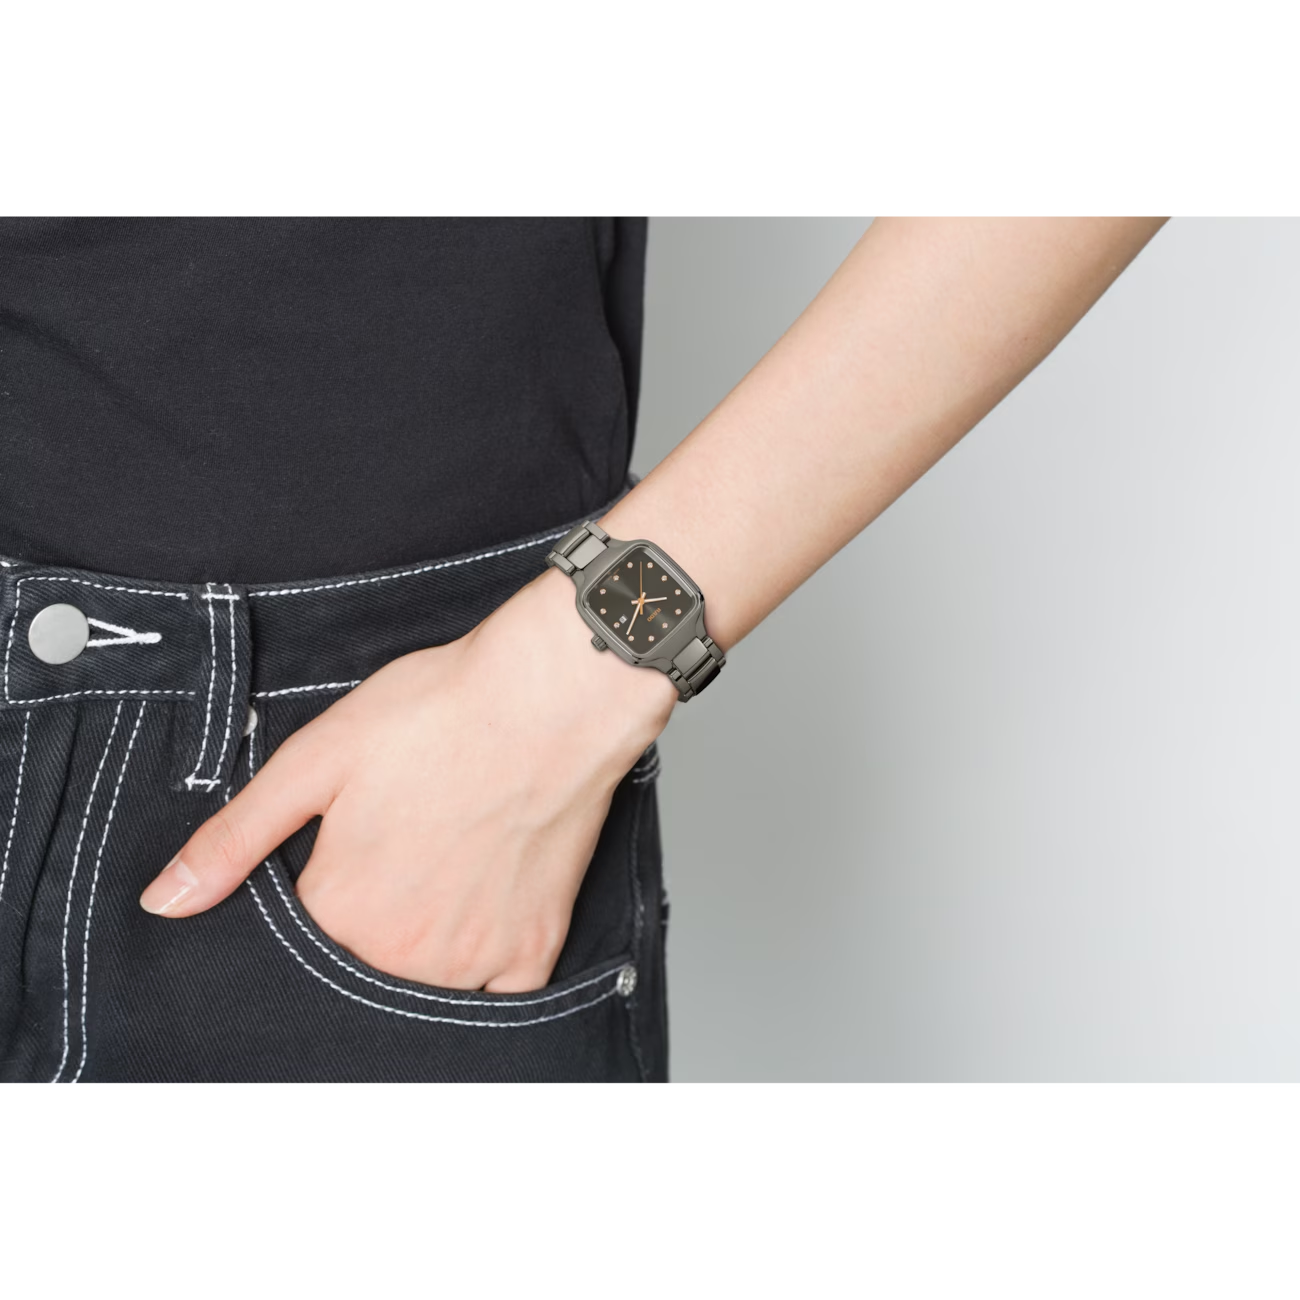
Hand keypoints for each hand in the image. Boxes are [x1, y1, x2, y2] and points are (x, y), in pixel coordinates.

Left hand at [139, 566, 677, 991]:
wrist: (551, 699)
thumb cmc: (437, 714)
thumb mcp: (316, 758)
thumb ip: (236, 839)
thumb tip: (163, 903)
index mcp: (339, 911)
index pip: (299, 941)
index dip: (319, 892)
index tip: (347, 851)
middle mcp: (402, 955)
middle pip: (361, 968)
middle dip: (370, 923)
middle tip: (402, 851)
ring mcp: (474, 961)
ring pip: (422, 987)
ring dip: (421, 947)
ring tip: (442, 868)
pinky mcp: (534, 950)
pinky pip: (496, 995)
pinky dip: (485, 965)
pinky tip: (483, 905)